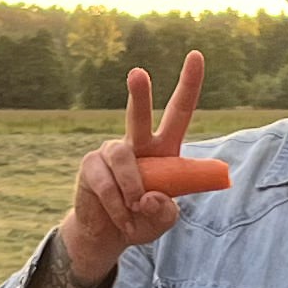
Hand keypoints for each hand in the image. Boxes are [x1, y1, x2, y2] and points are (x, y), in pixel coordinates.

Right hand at [62, 53, 206, 287]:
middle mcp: (137, 143)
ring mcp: (111, 151)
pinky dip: (117, 204)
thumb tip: (149, 197)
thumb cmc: (141, 220)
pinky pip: (106, 182)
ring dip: (132, 189)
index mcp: (164, 149)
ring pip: (123, 158)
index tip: (196, 54)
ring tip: (135, 210)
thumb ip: (165, 211)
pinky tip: (121, 215)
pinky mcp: (91, 165)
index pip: (179, 112)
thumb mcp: (163, 220)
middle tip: (138, 73)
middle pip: (139, 115)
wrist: (107, 233)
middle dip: (138, 94)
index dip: (188, 84)